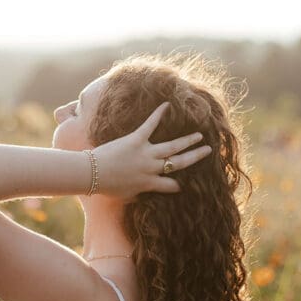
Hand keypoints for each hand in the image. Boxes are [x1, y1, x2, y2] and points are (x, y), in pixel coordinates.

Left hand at [91, 102, 212, 200]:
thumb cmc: (105, 186)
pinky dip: (158, 114)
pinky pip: (150, 125)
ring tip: (199, 135)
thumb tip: (142, 194)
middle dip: (195, 156)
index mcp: (149, 184)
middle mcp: (151, 168)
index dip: (180, 185)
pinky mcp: (135, 140)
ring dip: (188, 140)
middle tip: (208, 150)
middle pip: (180, 162)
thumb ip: (137, 193)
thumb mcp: (126, 195)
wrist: (92, 174)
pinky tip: (167, 105)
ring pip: (173, 146)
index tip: (188, 182)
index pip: (172, 185)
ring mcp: (145, 153)